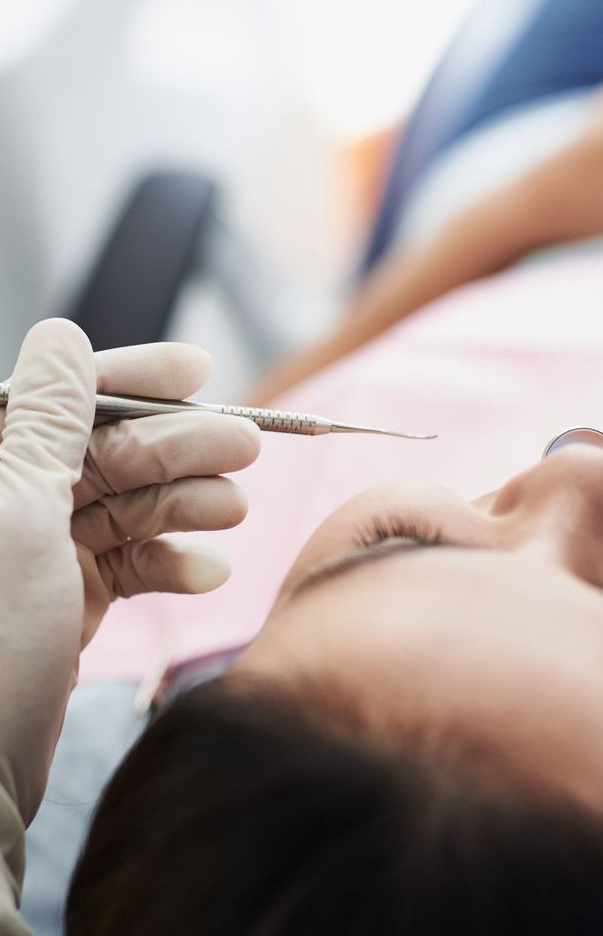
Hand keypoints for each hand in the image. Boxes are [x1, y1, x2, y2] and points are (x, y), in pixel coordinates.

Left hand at [0, 320, 260, 827]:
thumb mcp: (20, 516)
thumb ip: (46, 423)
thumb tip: (61, 335)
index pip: (58, 397)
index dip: (130, 378)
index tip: (200, 369)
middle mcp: (5, 503)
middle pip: (103, 449)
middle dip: (177, 447)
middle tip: (246, 449)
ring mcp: (35, 553)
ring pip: (126, 504)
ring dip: (186, 507)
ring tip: (235, 513)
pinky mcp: (66, 600)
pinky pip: (129, 562)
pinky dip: (170, 564)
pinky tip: (204, 575)